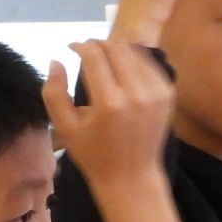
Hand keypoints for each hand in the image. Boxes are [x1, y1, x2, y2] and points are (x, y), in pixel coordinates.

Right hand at [44, 39, 175, 190]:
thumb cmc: (93, 154)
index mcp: (109, 103)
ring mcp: (156, 93)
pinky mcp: (167, 94)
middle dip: (98, 44)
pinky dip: (134, 60)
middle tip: (87, 50)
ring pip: (134, 52)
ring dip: (116, 49)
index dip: (80, 45)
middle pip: (116, 48)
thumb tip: (56, 60)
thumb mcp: (65, 128)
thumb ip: (54, 92)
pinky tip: (122, 70)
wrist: (132, 177)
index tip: (71, 47)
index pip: (94, 56)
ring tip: (103, 58)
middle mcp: (136, 94)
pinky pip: (149, 64)